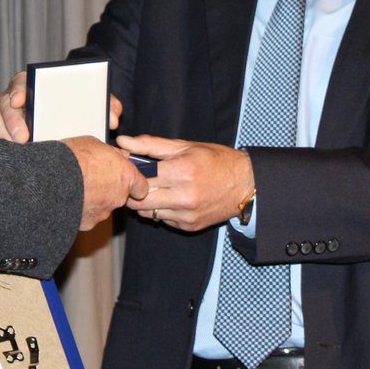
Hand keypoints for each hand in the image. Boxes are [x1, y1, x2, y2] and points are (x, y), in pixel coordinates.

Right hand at [0, 70, 125, 142]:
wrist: (67, 120)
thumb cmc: (77, 108)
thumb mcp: (91, 103)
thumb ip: (106, 105)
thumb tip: (114, 119)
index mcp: (33, 84)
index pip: (20, 82)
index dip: (17, 91)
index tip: (18, 101)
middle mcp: (14, 100)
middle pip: (4, 106)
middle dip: (11, 121)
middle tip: (23, 137)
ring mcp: (5, 118)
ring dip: (4, 137)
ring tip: (20, 150)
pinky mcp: (2, 136)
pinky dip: (2, 150)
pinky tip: (14, 162)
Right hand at [63, 136, 148, 229]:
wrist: (52, 179)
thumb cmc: (74, 158)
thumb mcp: (96, 144)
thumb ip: (112, 154)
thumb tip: (117, 155)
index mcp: (125, 176)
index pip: (141, 187)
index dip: (133, 184)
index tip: (125, 180)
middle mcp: (118, 196)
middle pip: (120, 196)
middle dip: (109, 190)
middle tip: (92, 179)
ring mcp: (103, 212)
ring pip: (102, 206)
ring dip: (94, 199)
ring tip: (76, 187)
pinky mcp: (88, 223)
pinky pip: (87, 215)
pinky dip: (81, 209)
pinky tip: (69, 199)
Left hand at [115, 135, 253, 231]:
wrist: (246, 184)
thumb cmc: (216, 161)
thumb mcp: (186, 146)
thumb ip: (151, 145)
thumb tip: (123, 142)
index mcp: (182, 171)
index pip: (140, 175)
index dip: (130, 170)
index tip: (127, 166)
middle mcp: (184, 196)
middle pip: (140, 198)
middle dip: (133, 189)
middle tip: (136, 180)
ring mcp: (187, 214)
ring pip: (148, 212)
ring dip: (145, 202)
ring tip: (154, 188)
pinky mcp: (189, 226)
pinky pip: (163, 220)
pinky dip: (161, 210)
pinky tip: (170, 199)